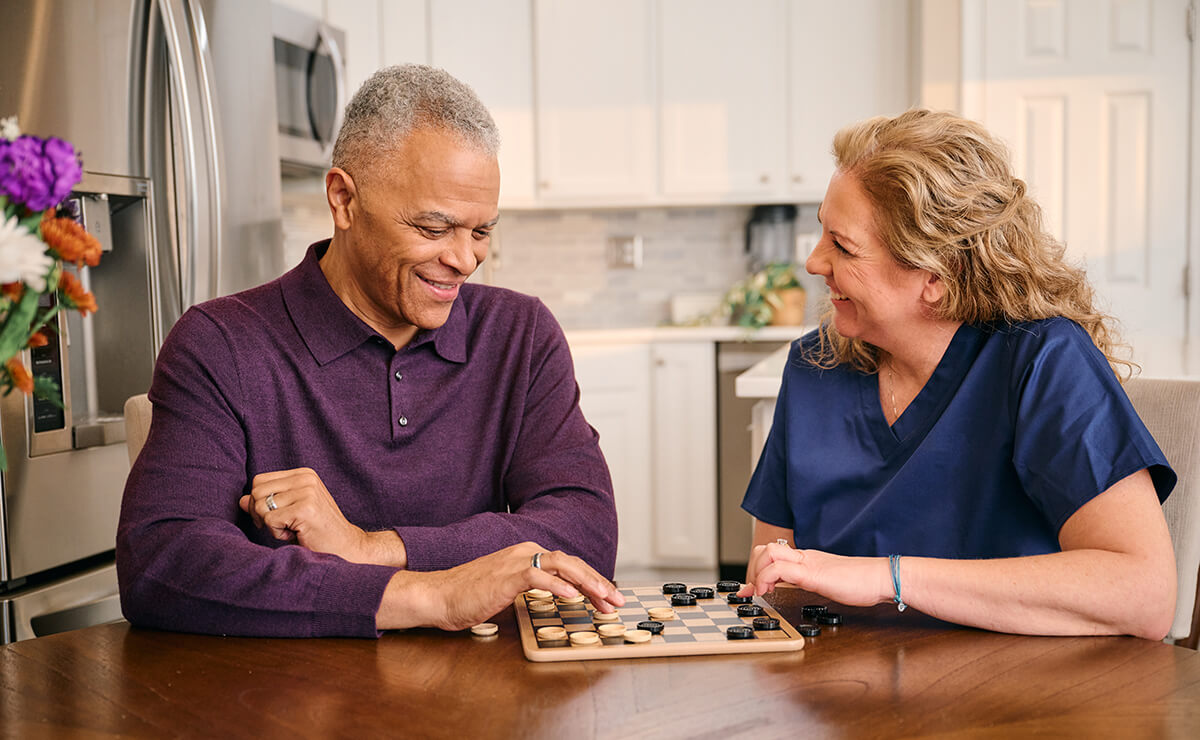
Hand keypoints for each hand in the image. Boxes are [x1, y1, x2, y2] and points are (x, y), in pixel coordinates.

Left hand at [239, 467, 406, 566]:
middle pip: (256, 491)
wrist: (346, 547)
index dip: (258, 502)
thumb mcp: (290, 512)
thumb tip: (241, 500)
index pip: (260, 480)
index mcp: (303, 474)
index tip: (272, 517)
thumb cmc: (317, 532)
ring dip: (271, 525)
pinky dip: (277, 533)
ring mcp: (307, 491)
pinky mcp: (305, 508)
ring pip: (260, 506)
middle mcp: (305, 478)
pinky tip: (296, 534)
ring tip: (291, 529)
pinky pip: (269, 520)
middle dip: (260, 513)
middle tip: (280, 526)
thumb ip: (267, 503)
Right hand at [379, 542, 624, 630]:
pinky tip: (573, 596)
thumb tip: (557, 597)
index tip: (609, 598)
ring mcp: (516, 562)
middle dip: (598, 582)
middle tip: (617, 601)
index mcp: (527, 555)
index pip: (568, 565)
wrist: (438, 596)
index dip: (592, 581)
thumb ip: (532, 589)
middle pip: (571, 563)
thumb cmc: (469, 597)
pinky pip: (538, 577)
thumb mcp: (508, 590)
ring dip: (587, 582)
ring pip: (562, 566)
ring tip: (604, 598)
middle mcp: (525, 552)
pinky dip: (558, 585)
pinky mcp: (506, 576)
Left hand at [739, 542, 892, 607]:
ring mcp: (808, 563)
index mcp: (807, 559)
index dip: (757, 569)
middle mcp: (805, 557)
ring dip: (757, 572)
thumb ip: (811, 582)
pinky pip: (781, 568)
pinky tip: (769, 593)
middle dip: (753, 568)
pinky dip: (766, 579)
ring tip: (761, 591)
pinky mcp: (813, 573)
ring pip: (769, 553)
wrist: (882, 578)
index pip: (774, 554)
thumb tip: (796, 588)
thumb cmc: (862, 583)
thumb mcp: (828, 582)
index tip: (750, 589)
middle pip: (766, 549)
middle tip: (754, 590)